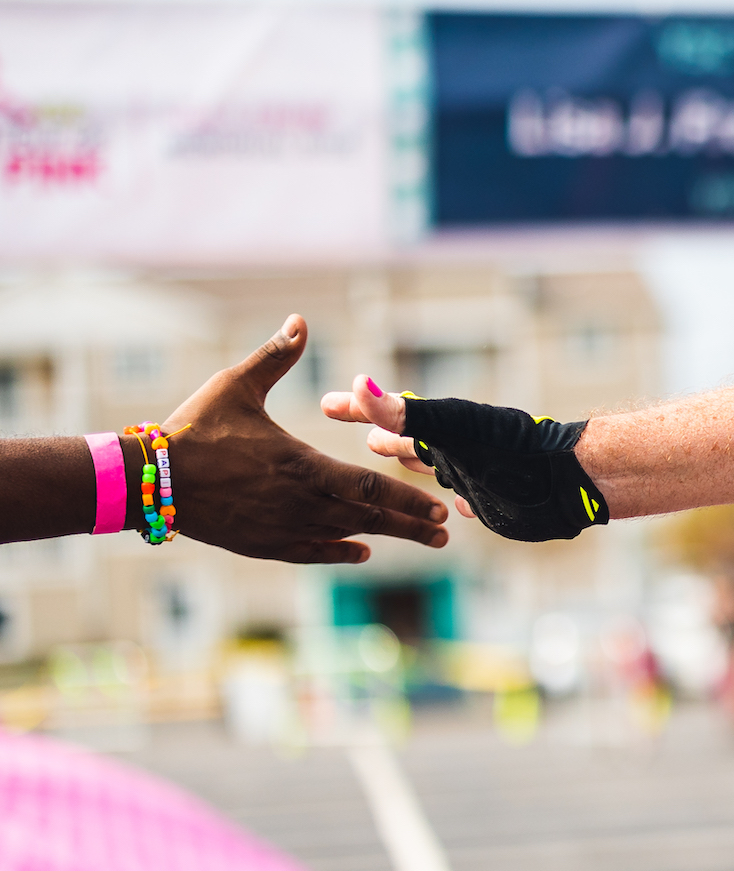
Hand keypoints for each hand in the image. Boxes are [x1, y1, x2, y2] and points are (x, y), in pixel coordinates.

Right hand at [163, 317, 449, 562]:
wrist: (150, 479)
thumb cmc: (194, 428)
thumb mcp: (236, 386)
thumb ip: (276, 357)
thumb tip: (299, 319)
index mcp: (300, 466)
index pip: (368, 487)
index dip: (405, 499)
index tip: (437, 506)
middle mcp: (298, 503)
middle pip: (367, 518)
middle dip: (410, 525)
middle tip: (446, 532)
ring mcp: (281, 527)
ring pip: (344, 535)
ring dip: (385, 537)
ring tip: (422, 540)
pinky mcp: (261, 543)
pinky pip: (310, 551)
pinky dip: (338, 551)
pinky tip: (361, 550)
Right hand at [322, 378, 607, 541]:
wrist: (569, 480)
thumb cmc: (513, 450)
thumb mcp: (454, 428)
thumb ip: (407, 411)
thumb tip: (359, 384)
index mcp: (439, 430)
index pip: (388, 415)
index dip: (357, 410)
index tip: (325, 402)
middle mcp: (453, 450)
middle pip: (408, 439)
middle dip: (380, 432)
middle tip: (354, 428)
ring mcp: (472, 475)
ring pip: (432, 467)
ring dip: (409, 462)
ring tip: (386, 460)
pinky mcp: (492, 503)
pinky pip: (464, 498)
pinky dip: (451, 498)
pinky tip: (453, 504)